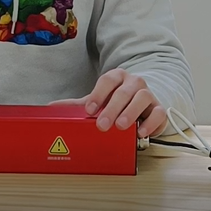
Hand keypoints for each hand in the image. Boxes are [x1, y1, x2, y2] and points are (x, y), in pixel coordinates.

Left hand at [50, 69, 166, 137]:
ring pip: (143, 98)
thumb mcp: (98, 101)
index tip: (89, 109)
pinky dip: (151, 123)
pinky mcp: (159, 108)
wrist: (142, 104)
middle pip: (124, 91)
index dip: (98, 94)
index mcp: (117, 77)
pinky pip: (159, 113)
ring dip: (131, 112)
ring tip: (121, 126)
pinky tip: (140, 133)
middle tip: (102, 124)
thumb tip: (50, 107)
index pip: (108, 80)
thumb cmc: (116, 102)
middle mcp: (133, 82)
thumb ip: (77, 105)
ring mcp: (148, 94)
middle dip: (112, 108)